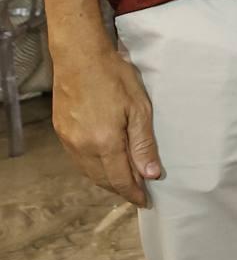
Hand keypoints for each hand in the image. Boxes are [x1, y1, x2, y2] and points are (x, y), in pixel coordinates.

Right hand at [51, 45, 160, 206]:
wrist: (80, 57)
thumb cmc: (115, 77)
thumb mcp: (139, 108)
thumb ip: (143, 144)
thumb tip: (150, 174)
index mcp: (104, 143)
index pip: (120, 179)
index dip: (133, 193)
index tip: (146, 201)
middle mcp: (83, 147)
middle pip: (103, 179)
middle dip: (122, 189)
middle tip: (138, 193)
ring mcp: (69, 140)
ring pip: (89, 172)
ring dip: (107, 180)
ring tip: (125, 182)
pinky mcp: (62, 132)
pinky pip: (79, 160)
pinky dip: (94, 168)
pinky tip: (105, 164)